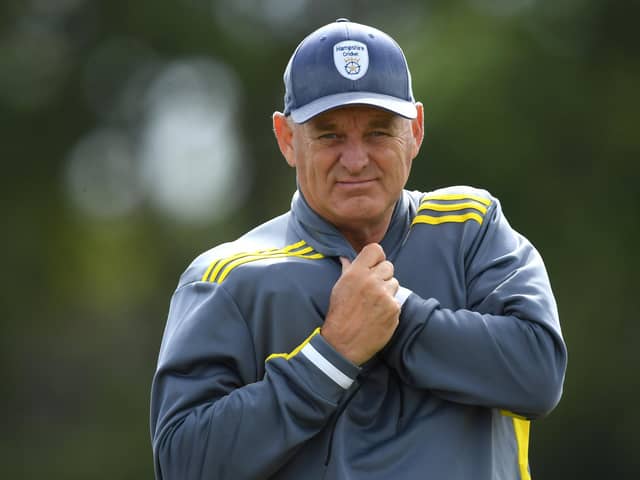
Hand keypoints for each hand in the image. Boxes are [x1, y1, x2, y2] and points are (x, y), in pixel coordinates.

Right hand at [321, 243, 399, 364]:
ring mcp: (384, 295)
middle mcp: (371, 281)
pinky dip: (390, 307)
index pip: (376, 250)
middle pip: (389, 266)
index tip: (374, 266)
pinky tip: (378, 315)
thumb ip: (347, 270)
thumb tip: (346, 258)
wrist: (343, 343)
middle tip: (373, 290)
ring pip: (395, 283)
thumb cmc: (339, 315)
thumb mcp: (339, 288)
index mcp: (356, 273)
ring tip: (374, 304)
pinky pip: (397, 301)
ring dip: (387, 291)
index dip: (377, 258)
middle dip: (383, 276)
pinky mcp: (394, 309)